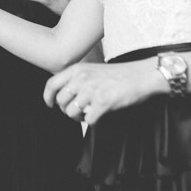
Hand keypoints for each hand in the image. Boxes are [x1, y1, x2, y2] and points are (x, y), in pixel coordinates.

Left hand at [42, 60, 164, 124]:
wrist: (142, 75)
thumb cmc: (119, 75)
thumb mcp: (93, 69)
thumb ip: (77, 78)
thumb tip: (64, 95)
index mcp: (77, 69)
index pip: (51, 84)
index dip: (47, 97)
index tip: (50, 105)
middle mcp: (81, 78)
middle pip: (61, 102)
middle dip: (67, 110)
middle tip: (78, 112)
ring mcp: (91, 90)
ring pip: (72, 113)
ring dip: (79, 117)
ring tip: (90, 113)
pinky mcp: (103, 102)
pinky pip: (89, 120)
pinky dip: (93, 122)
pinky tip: (100, 116)